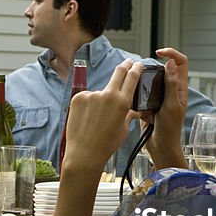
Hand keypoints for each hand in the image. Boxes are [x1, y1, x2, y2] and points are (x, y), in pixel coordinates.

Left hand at [60, 59, 142, 175]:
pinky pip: (86, 98)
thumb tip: (133, 109)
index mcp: (122, 102)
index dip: (136, 68)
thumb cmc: (106, 144)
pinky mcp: (78, 97)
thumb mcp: (123, 129)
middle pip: (118, 72)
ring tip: (96, 121)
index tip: (137, 64)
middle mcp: (107, 95)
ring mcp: (91, 95)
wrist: (85, 153)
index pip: (132, 77)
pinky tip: (86, 120)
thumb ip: (128, 114)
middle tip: (128, 62)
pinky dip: (88, 106)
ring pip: (99, 93)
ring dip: (100, 101)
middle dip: (125, 65)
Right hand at [142, 47, 188, 167]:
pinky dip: (139, 102)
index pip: (180, 62)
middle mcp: (171, 90)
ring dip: (144, 90)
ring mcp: (159, 97)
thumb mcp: (171, 105)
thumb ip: (171, 84)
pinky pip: (141, 96)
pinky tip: (143, 114)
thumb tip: (170, 63)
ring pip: (149, 83)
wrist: (160, 148)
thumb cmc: (170, 130)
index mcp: (180, 88)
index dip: (171, 53)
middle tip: (143, 79)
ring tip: (146, 106)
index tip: (158, 53)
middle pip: (162, 70)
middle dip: (151, 73)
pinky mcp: (149, 105)